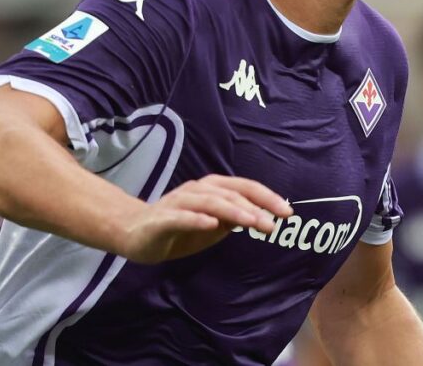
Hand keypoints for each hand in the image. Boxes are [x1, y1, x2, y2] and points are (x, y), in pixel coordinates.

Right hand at [119, 175, 291, 263]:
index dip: (266, 198)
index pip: (244, 188)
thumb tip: (261, 216)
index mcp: (212, 189)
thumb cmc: (178, 228)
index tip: (287, 212)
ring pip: (210, 202)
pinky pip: (181, 217)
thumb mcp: (212, 226)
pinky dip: (197, 219)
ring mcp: (179, 202)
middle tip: (274, 224)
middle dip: (254, 207)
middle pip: (230, 194)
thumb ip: (234, 219)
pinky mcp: (162, 218)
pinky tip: (211, 224)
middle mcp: (197, 190)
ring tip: (252, 221)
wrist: (135, 233)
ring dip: (233, 211)